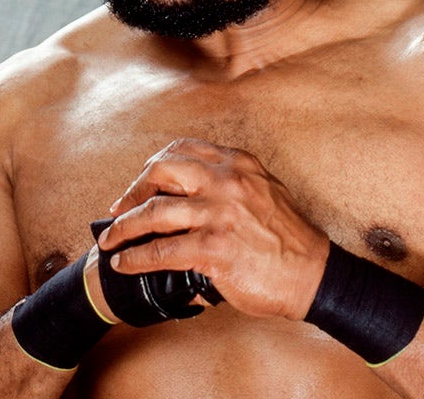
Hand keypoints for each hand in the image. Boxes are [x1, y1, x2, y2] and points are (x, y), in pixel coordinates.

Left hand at [97, 138, 329, 320]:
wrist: (313, 274)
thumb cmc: (290, 240)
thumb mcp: (266, 193)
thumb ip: (234, 186)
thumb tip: (199, 198)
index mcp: (239, 165)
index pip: (184, 149)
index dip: (154, 164)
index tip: (141, 180)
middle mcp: (227, 181)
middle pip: (162, 171)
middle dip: (133, 190)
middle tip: (119, 208)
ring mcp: (219, 213)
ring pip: (154, 212)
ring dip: (123, 227)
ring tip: (110, 239)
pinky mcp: (214, 247)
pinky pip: (161, 250)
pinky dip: (136, 258)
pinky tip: (124, 263)